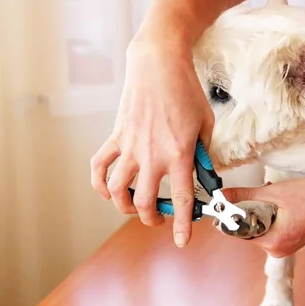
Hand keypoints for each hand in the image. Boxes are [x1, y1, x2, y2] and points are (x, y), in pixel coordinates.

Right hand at [90, 33, 213, 247]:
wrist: (158, 64)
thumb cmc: (186, 92)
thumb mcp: (205, 125)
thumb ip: (203, 155)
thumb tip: (203, 179)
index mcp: (179, 154)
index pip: (181, 198)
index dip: (181, 224)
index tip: (181, 242)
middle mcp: (152, 155)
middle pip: (144, 202)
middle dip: (151, 219)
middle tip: (159, 220)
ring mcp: (130, 147)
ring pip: (117, 190)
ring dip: (124, 207)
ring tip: (134, 207)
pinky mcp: (116, 137)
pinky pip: (99, 166)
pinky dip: (99, 183)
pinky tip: (107, 191)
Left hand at [222, 178, 304, 256]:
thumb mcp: (274, 192)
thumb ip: (244, 196)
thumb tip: (220, 197)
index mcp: (272, 242)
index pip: (237, 230)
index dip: (229, 213)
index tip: (225, 198)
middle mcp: (277, 250)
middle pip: (247, 228)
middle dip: (248, 208)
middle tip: (259, 190)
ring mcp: (285, 247)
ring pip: (258, 226)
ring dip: (259, 208)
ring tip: (273, 193)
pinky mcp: (291, 241)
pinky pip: (270, 227)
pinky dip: (270, 213)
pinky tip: (280, 200)